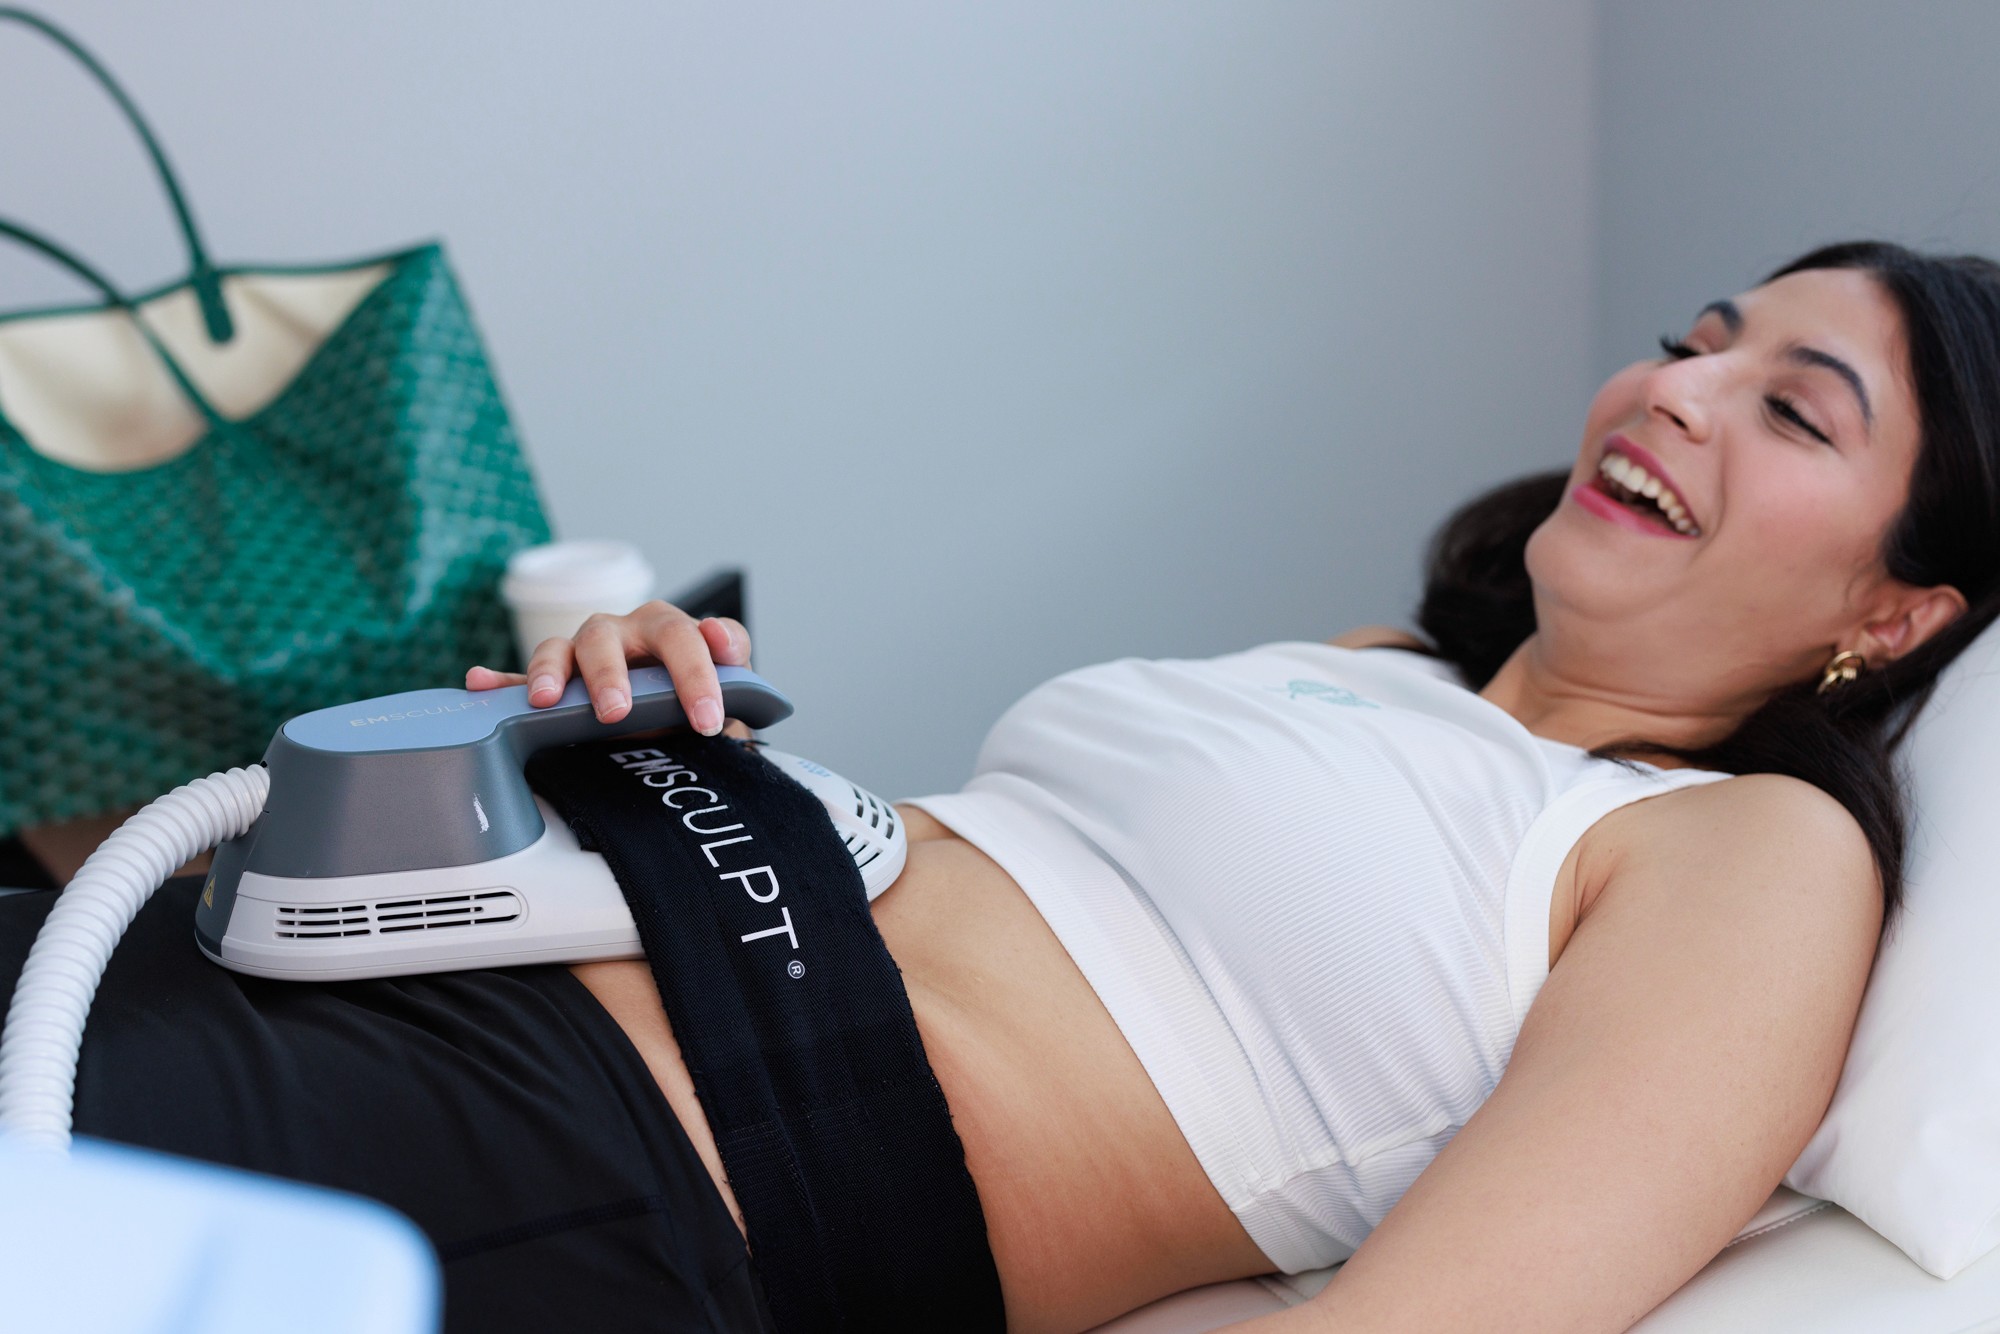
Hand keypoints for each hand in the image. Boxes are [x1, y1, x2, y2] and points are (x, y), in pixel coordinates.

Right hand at [464, 600, 752, 734]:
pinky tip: (478, 682)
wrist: (667, 715)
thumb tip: (720, 644)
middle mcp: (622, 634)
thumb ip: (732, 668)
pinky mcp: (551, 680)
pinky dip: (498, 682)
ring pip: (561, 649)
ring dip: (553, 671)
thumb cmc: (692, 697)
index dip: (698, 673)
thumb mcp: (724, 690)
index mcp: (668, 629)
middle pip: (611, 638)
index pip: (685, 638)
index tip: (708, 718)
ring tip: (548, 699)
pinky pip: (518, 678)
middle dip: (612, 675)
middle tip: (617, 713)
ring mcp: (582, 653)